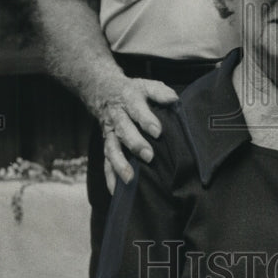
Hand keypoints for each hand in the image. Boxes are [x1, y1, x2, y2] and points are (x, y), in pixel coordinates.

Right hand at [96, 75, 178, 191]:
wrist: (102, 91)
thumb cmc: (132, 92)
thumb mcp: (145, 86)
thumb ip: (160, 92)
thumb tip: (174, 99)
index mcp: (128, 101)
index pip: (137, 110)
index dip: (147, 120)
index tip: (158, 132)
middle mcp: (117, 118)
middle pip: (124, 131)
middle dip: (135, 144)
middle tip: (149, 156)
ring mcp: (109, 133)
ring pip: (112, 149)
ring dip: (120, 164)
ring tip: (130, 179)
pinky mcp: (106, 145)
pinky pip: (106, 163)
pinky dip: (110, 178)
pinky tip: (115, 192)